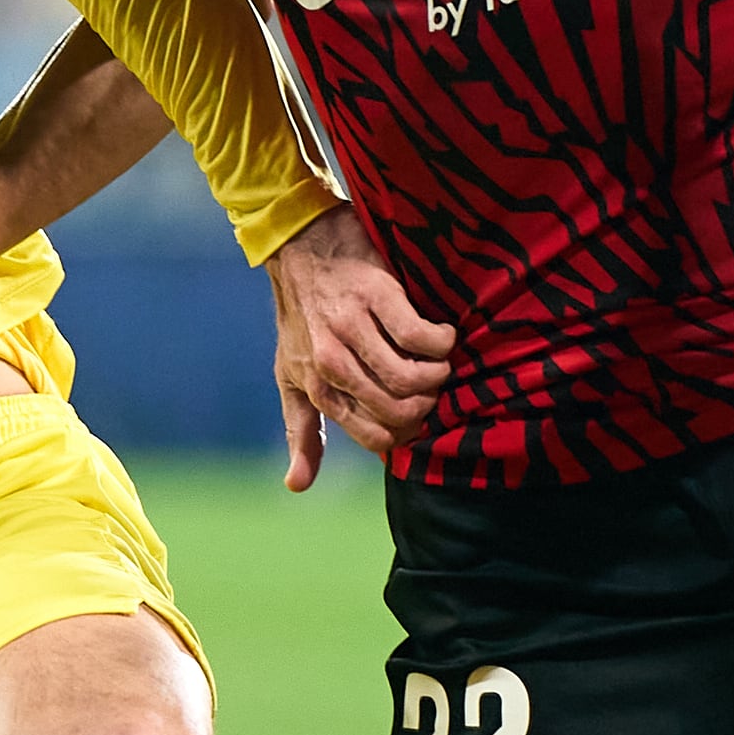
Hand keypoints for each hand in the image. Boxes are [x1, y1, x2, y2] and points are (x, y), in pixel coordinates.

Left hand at [266, 205, 454, 490]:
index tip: (418, 413)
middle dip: (427, 404)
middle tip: (434, 387)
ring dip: (437, 375)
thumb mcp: (291, 377)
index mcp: (316, 387)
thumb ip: (302, 431)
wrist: (299, 249)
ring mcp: (352, 328)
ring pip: (410, 377)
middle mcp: (331, 362)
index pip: (376, 436)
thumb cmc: (300, 319)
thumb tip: (297, 486)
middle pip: (398, 409)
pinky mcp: (375, 295)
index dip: (407, 432)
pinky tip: (442, 334)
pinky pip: (420, 336)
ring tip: (440, 362)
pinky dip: (440, 341)